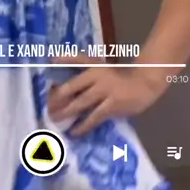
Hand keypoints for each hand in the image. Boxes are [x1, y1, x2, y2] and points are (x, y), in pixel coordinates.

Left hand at [48, 60, 163, 134]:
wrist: (144, 83)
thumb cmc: (117, 75)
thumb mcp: (97, 64)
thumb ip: (76, 61)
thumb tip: (52, 58)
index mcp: (93, 67)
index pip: (70, 74)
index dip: (58, 83)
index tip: (45, 94)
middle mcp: (98, 77)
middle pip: (72, 89)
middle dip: (58, 101)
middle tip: (47, 110)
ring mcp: (106, 91)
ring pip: (81, 103)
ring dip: (67, 112)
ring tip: (56, 120)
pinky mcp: (113, 105)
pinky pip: (94, 117)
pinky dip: (84, 125)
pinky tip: (75, 131)